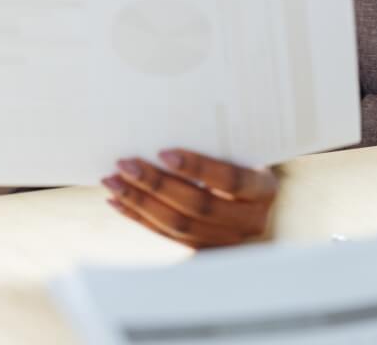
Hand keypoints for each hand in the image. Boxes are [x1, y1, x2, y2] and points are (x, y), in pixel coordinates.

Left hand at [103, 150, 277, 248]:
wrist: (254, 200)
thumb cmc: (242, 162)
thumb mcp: (242, 152)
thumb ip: (218, 146)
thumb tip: (167, 124)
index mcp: (263, 190)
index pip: (231, 180)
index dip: (198, 167)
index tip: (163, 152)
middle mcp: (250, 221)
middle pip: (199, 205)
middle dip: (158, 184)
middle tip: (126, 164)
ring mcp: (226, 242)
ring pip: (179, 225)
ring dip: (141, 202)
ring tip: (113, 181)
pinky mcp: (203, 252)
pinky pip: (166, 235)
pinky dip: (140, 217)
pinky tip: (118, 201)